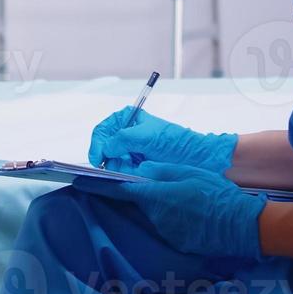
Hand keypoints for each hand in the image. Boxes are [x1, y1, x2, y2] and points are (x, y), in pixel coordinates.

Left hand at [75, 162, 265, 259]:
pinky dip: (173, 220)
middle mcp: (155, 217)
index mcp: (155, 196)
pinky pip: (167, 227)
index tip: (78, 181)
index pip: (118, 190)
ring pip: (153, 215)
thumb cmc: (215, 194)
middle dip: (141, 194)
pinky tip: (191, 215)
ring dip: (160, 207)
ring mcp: (165, 232)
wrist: (240, 225)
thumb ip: (160, 171)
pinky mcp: (176, 243)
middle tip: (161, 186)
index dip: (96, 185)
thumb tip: (140, 172)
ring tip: (185, 200)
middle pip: (139, 203)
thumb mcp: (187, 172)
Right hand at [88, 108, 236, 174]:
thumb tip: (106, 149)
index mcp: (128, 119)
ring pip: (112, 161)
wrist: (194, 158)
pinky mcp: (136, 165)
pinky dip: (124, 173)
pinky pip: (122, 170)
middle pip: (104, 147)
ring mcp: (131, 150)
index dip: (97, 144)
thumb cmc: (173, 142)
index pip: (103, 130)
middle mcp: (127, 134)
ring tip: (131, 170)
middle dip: (108, 158)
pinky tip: (133, 174)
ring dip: (117, 167)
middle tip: (112, 168)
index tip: (98, 158)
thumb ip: (121, 139)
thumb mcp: (146, 136)